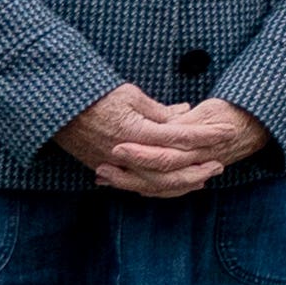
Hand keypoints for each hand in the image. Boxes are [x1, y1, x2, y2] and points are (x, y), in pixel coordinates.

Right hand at [65, 87, 249, 198]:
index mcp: (137, 131)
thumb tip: (186, 112)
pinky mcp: (108, 171)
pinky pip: (138, 186)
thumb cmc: (96, 97)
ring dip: (182, 183)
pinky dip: (160, 188)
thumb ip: (160, 110)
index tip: (228, 131)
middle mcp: (128, 154)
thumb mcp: (131, 96)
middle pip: (171, 170)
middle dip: (198, 168)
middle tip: (220, 164)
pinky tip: (174, 186)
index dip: (206, 135)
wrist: (57, 111)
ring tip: (203, 178)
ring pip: (155, 185)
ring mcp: (117, 166)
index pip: (180, 136)